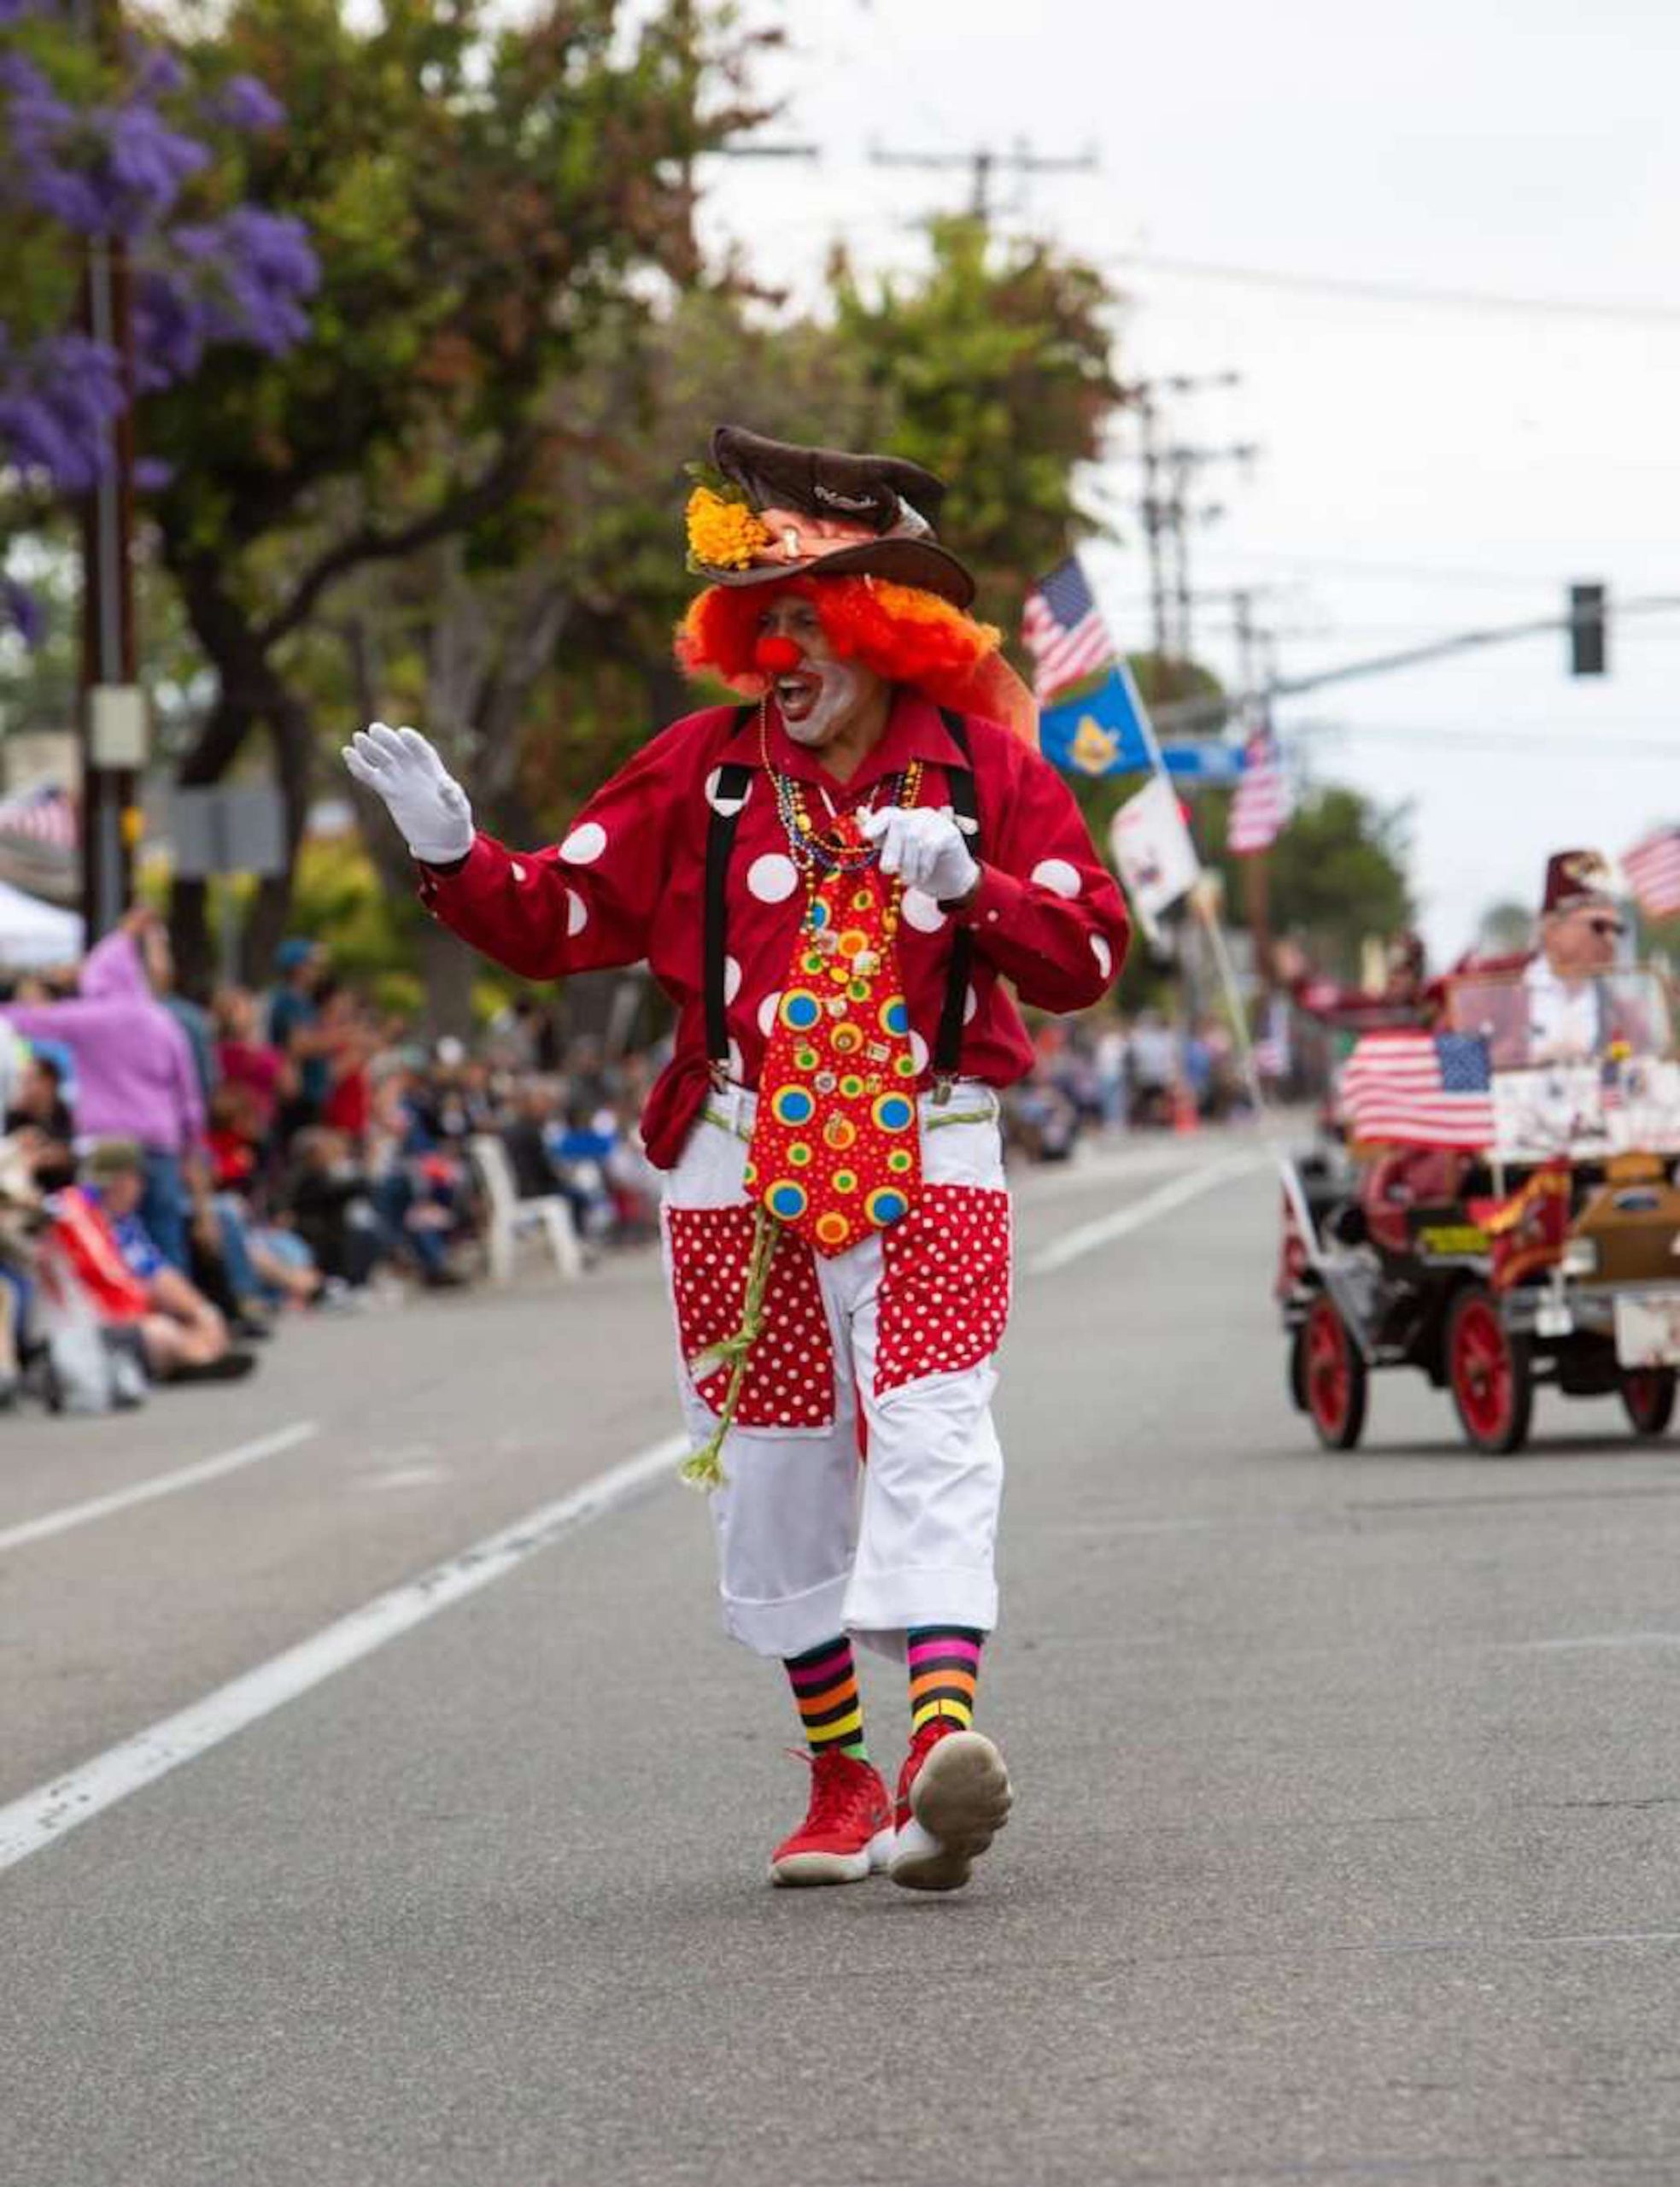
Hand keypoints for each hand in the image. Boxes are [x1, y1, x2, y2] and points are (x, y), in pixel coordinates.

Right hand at [342, 722, 473, 864]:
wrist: (441, 839)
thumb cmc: (455, 823)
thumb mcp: (459, 811)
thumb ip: (454, 798)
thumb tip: (446, 785)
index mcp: (434, 771)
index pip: (422, 751)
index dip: (413, 742)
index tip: (403, 734)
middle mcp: (416, 771)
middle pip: (400, 751)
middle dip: (388, 740)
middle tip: (374, 729)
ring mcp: (401, 781)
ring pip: (383, 760)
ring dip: (370, 749)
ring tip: (358, 738)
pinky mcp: (389, 792)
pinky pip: (372, 777)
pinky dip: (360, 767)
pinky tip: (348, 754)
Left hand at [859, 804, 978, 903]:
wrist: (952, 880)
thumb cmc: (920, 866)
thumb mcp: (896, 853)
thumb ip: (879, 835)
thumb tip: (859, 812)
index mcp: (905, 819)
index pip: (888, 814)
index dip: (875, 822)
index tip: (865, 836)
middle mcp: (920, 815)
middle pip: (900, 824)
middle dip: (890, 849)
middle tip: (887, 871)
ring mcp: (937, 822)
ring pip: (914, 837)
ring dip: (908, 864)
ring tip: (907, 880)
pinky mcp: (950, 833)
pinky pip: (931, 845)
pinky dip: (923, 865)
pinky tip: (922, 876)